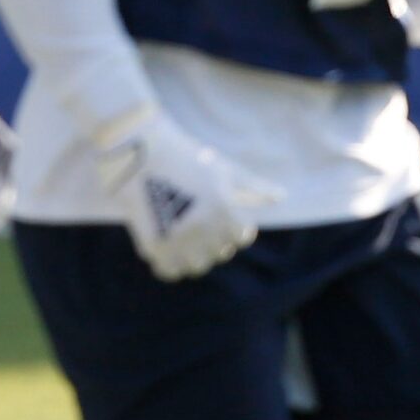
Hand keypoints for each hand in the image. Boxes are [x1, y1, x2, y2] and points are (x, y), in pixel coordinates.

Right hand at [95, 109, 281, 282]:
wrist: (137, 148)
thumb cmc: (185, 155)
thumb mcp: (223, 168)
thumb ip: (254, 188)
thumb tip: (281, 197)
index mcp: (226, 209)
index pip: (240, 237)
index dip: (230, 225)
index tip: (213, 210)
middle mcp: (206, 228)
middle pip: (218, 253)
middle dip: (209, 239)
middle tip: (191, 216)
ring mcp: (179, 239)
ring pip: (195, 266)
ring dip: (190, 254)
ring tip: (178, 232)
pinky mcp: (153, 245)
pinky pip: (168, 271)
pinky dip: (168, 262)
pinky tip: (163, 241)